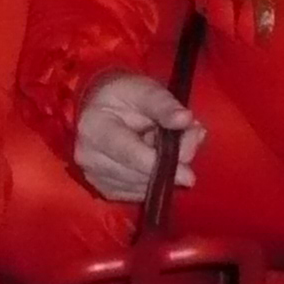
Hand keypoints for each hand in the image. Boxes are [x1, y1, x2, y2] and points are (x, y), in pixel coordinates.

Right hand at [74, 72, 203, 204]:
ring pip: (142, 187)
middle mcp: (89, 157)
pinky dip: (156, 180)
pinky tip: (158, 159)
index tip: (189, 175)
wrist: (100, 104)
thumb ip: (164, 104)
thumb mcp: (143, 89)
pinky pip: (140, 193)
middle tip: (194, 138)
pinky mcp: (105, 189)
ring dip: (165, 172)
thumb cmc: (123, 94)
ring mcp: (95, 177)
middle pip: (138, 174)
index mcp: (94, 127)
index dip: (158, 163)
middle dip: (171, 164)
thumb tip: (185, 119)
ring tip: (175, 144)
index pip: (128, 152)